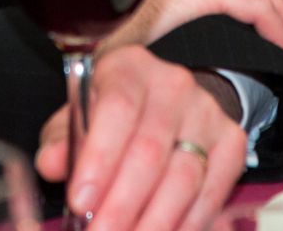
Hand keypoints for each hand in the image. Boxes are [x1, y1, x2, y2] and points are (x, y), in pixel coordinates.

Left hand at [35, 44, 246, 230]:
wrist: (167, 104)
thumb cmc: (115, 115)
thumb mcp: (80, 117)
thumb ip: (62, 141)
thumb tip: (51, 164)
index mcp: (129, 68)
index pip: (118, 108)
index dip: (99, 158)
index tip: (80, 201)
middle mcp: (173, 85)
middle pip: (150, 150)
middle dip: (122, 204)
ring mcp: (207, 113)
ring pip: (184, 178)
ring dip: (154, 222)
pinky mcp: (232, 142)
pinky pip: (211, 193)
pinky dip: (186, 225)